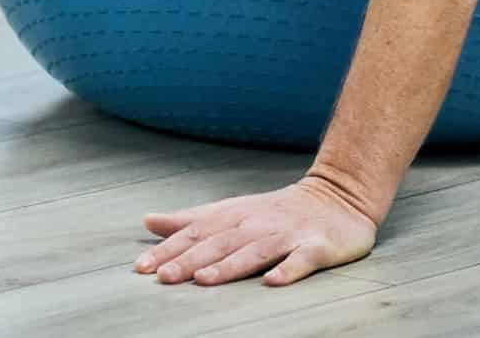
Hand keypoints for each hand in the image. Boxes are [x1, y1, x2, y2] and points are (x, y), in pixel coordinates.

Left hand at [134, 175, 378, 287]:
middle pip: (219, 242)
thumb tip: (148, 221)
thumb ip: (190, 219)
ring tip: (204, 279)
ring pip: (254, 251)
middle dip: (190, 259)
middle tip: (163, 277)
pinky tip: (272, 283)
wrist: (338, 195)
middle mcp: (257, 223)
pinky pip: (301, 261)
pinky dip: (287, 270)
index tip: (142, 267)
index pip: (196, 232)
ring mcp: (287, 234)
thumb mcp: (231, 210)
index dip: (168, 249)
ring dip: (228, 265)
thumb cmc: (276, 210)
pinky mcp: (316, 247)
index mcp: (234, 216)